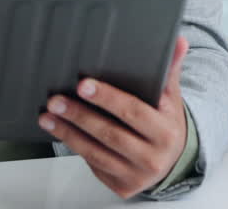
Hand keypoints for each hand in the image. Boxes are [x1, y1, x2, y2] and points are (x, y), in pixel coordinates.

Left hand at [38, 35, 190, 197]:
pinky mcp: (121, 186)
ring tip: (48, 116)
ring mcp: (135, 174)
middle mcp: (152, 157)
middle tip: (56, 100)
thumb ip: (170, 68)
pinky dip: (75, 148)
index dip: (108, 98)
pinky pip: (93, 165)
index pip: (134, 112)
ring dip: (68, 133)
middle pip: (110, 134)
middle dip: (80, 115)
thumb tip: (178, 41)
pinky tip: (61, 132)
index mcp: (166, 131)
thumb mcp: (170, 97)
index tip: (84, 85)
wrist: (172, 160)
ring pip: (96, 152)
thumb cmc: (166, 123)